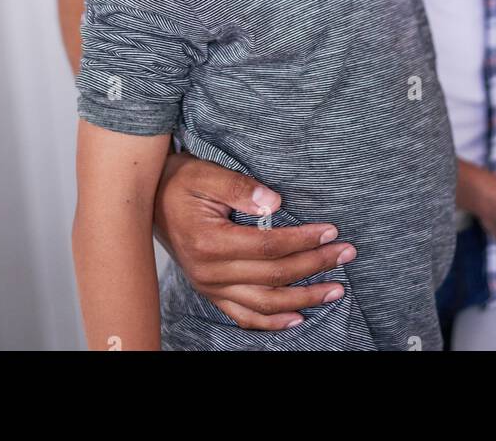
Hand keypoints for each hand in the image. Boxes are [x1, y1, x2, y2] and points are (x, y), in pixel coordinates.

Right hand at [152, 151, 357, 328]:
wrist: (149, 199)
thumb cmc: (180, 182)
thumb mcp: (206, 174)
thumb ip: (240, 188)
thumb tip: (275, 203)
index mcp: (210, 243)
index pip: (268, 246)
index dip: (302, 240)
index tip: (330, 231)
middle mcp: (210, 272)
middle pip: (273, 276)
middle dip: (314, 265)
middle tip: (346, 254)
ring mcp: (210, 286)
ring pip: (264, 303)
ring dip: (303, 298)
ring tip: (335, 290)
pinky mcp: (210, 292)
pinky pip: (244, 316)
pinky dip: (271, 322)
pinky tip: (297, 319)